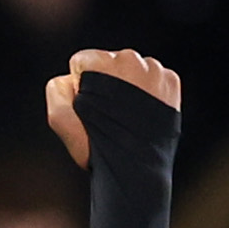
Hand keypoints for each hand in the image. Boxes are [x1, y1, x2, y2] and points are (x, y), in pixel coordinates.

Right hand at [44, 49, 180, 168]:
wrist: (136, 168)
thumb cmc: (95, 146)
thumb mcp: (59, 118)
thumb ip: (56, 88)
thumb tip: (70, 77)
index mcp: (101, 63)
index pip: (82, 61)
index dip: (80, 85)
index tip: (88, 106)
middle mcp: (131, 59)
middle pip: (109, 62)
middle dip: (106, 83)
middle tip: (109, 113)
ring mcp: (155, 70)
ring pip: (133, 69)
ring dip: (128, 86)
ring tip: (128, 115)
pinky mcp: (171, 82)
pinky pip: (155, 79)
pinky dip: (149, 92)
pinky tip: (143, 113)